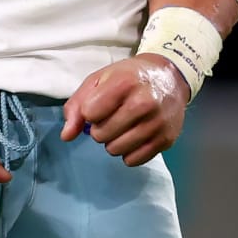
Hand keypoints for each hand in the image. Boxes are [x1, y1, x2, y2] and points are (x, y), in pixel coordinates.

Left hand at [60, 55, 187, 166]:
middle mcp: (143, 103)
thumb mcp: (99, 80)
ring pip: (115, 150)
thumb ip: (77, 105)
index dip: (90, 111)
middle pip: (101, 135)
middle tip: (112, 116)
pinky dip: (128, 152)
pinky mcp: (166, 139)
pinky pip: (133, 160)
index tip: (100, 104)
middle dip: (100, 128)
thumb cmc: (130, 77)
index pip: (90, 113)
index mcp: (124, 83)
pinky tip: (134, 136)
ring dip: (113, 141)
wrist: (170, 77)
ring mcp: (156, 123)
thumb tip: (67, 135)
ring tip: (123, 126)